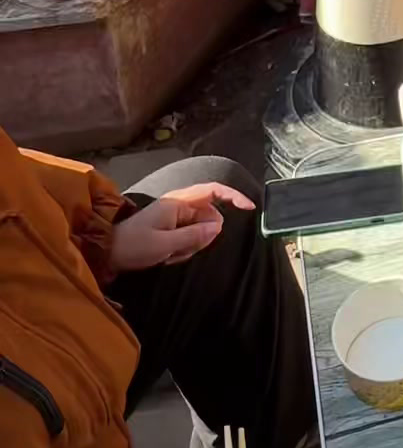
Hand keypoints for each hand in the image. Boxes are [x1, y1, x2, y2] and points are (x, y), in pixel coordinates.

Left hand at [110, 182, 253, 272]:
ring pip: (200, 230)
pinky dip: (183, 249)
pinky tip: (167, 256)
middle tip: (182, 250)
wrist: (107, 253)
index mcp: (177, 203)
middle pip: (208, 216)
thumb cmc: (134, 246)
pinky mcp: (170, 228)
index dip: (233, 196)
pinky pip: (189, 237)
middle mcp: (178, 206)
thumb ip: (194, 235)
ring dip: (190, 245)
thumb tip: (219, 226)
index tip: (249, 208)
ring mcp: (174, 217)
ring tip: (169, 255)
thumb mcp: (165, 245)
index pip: (212, 191)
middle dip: (202, 236)